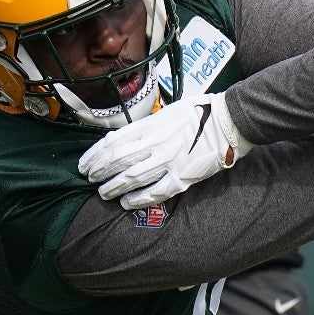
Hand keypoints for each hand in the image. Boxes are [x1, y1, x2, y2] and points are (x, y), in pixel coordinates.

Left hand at [78, 91, 250, 209]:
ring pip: (131, 179)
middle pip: (117, 162)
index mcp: (151, 126)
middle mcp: (156, 144)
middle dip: (99, 173)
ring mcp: (169, 162)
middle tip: (90, 179)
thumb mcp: (167, 111)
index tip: (84, 165)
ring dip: (113, 187)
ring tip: (104, 193)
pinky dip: (137, 199)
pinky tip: (126, 203)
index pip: (112, 143)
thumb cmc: (199, 112)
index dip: (94, 156)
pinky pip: (155, 192)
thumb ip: (145, 126)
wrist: (229, 121)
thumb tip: (121, 138)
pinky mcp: (183, 177)